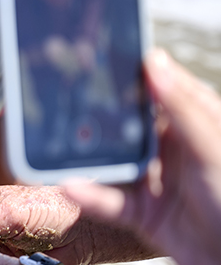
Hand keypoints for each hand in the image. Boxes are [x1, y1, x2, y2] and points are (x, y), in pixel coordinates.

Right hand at [64, 49, 220, 264]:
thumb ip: (181, 108)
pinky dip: (89, 195)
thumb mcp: (212, 149)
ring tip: (59, 141)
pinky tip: (70, 185)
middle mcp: (175, 151)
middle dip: (103, 111)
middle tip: (69, 91)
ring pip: (113, 161)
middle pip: (131, 123)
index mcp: (198, 128)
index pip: (167, 89)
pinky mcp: (141, 214)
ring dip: (89, 155)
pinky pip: (108, 200)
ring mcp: (156, 182)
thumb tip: (154, 62)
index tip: (108, 51)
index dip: (141, 71)